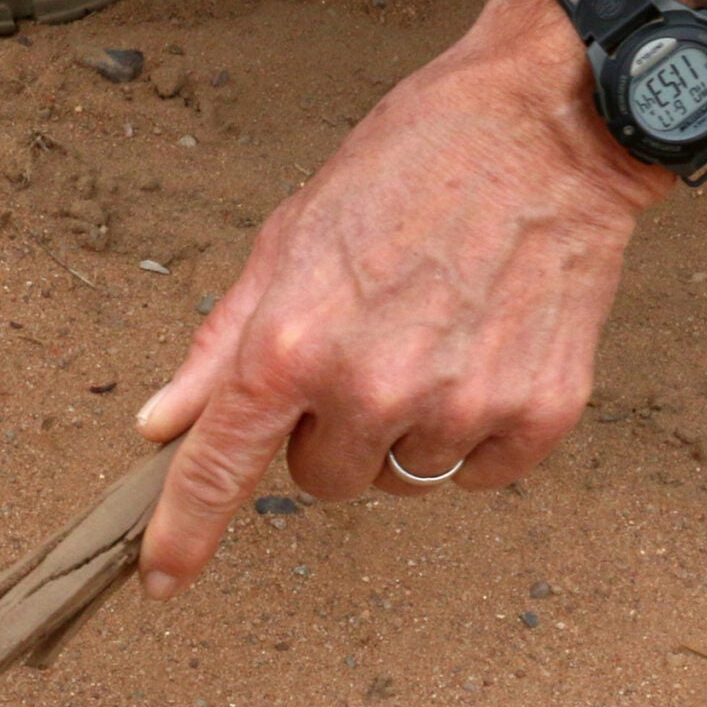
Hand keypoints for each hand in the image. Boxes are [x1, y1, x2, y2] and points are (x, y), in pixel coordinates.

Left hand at [133, 0, 700, 596]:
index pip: (220, 467)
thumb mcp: (288, 241)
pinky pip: (478, 473)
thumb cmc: (406, 168)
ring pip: (400, 478)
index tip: (163, 578)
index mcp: (292, 342)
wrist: (544, 127)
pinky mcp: (538, 411)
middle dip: (327, 431)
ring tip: (433, 334)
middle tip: (364, 346)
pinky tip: (486, 352)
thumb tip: (162, 424)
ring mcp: (460, 404)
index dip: (185, 531)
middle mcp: (371, 386)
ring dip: (405, 429)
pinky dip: (477, 431)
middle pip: (319, 481)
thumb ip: (221, 346)